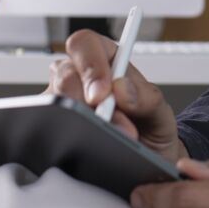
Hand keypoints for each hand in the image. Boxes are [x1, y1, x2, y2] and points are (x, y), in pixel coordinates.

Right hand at [46, 28, 185, 163]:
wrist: (147, 163)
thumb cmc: (150, 130)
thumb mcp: (159, 113)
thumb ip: (147, 98)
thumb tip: (122, 88)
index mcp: (106, 60)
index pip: (86, 44)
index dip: (91, 65)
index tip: (103, 93)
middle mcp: (79, 77)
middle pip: (64, 73)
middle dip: (87, 102)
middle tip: (109, 124)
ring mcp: (63, 101)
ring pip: (54, 101)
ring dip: (81, 122)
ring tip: (108, 139)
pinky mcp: (52, 126)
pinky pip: (49, 126)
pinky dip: (68, 136)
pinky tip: (87, 146)